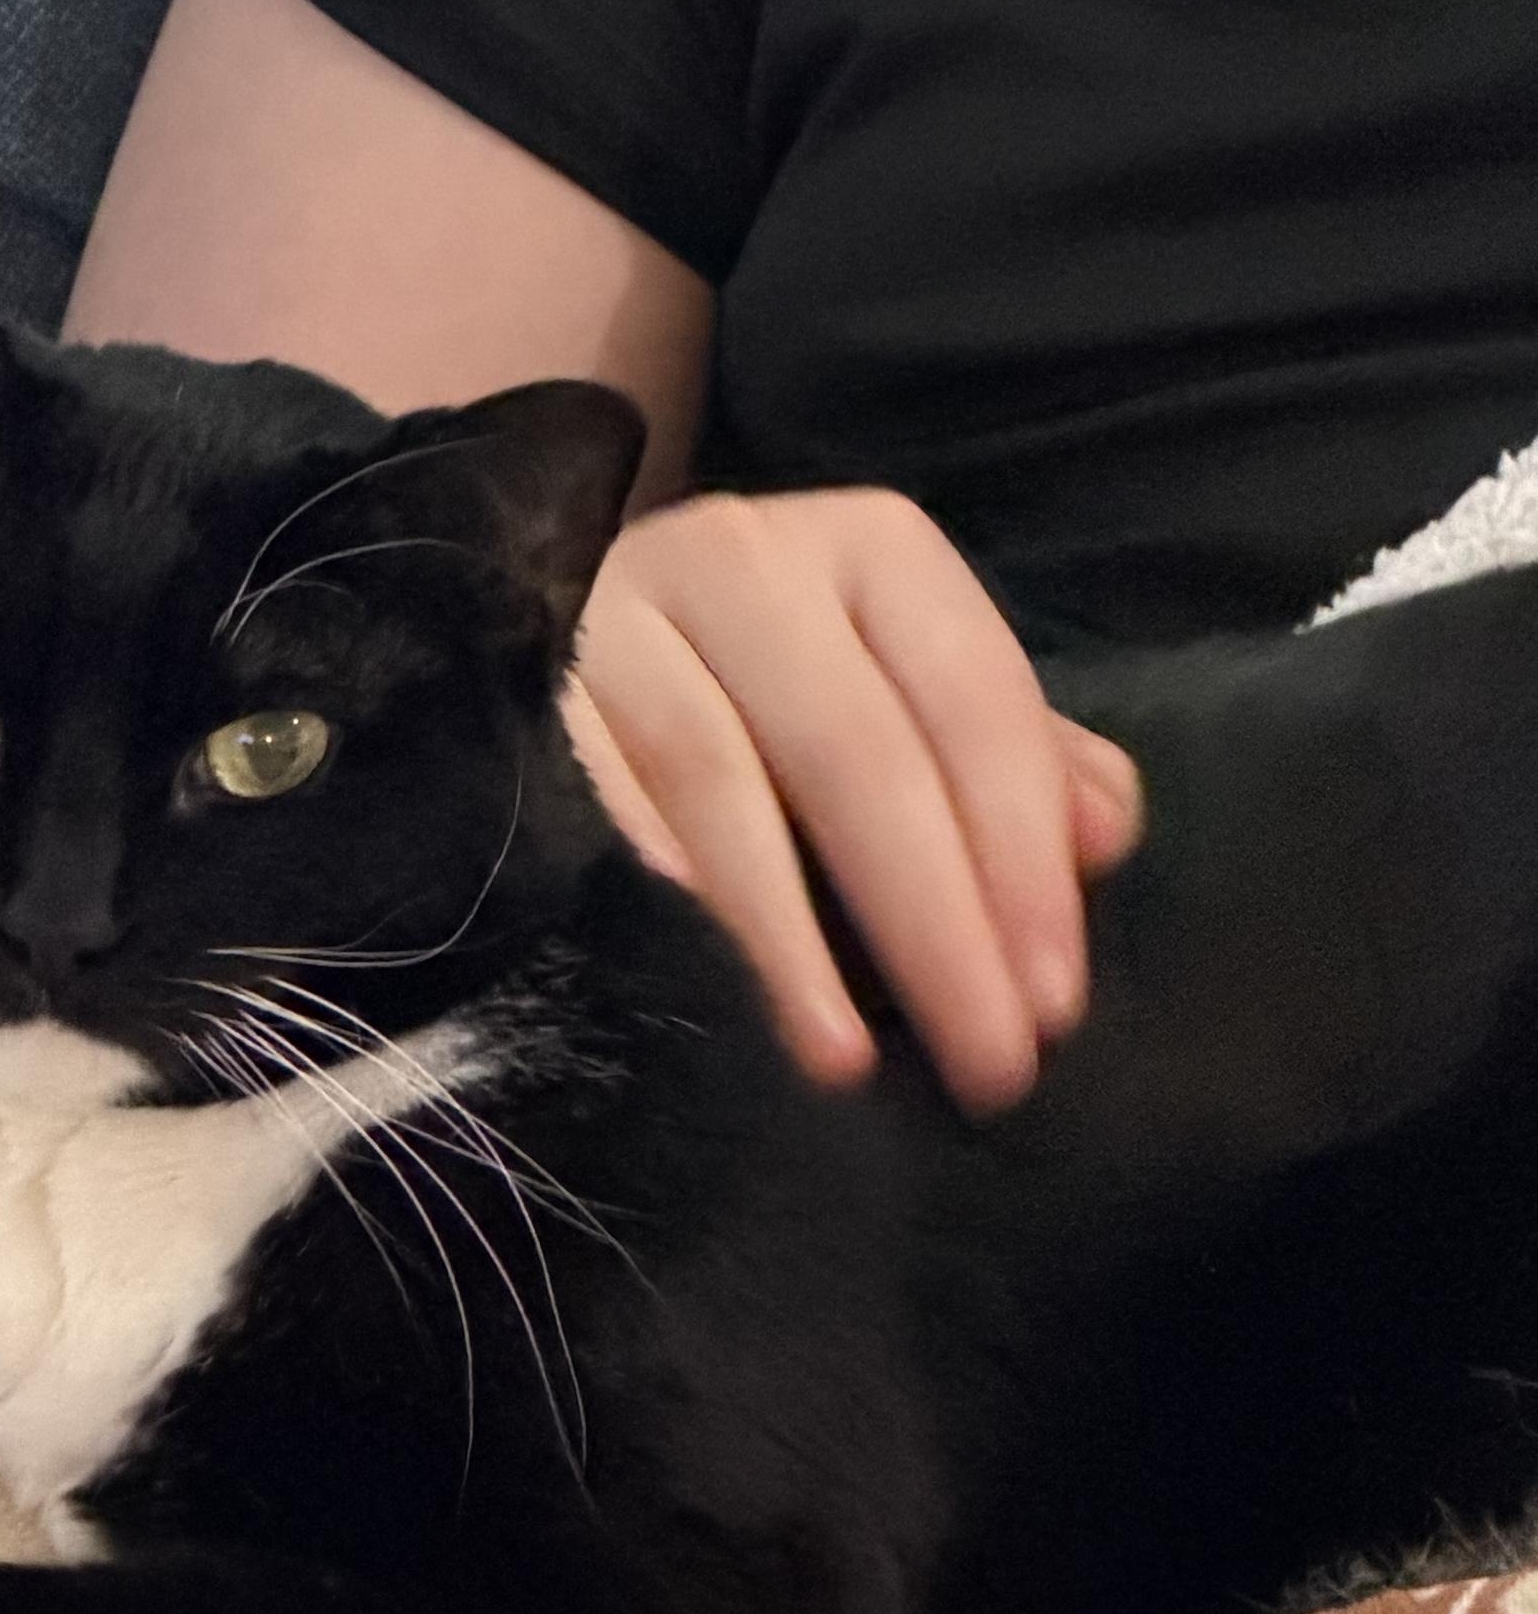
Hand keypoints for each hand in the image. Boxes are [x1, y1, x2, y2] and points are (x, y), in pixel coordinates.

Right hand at [563, 486, 1142, 1114]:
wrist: (554, 627)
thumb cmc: (772, 690)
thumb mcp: (910, 700)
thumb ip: (1017, 765)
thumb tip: (1100, 836)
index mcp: (869, 551)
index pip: (972, 702)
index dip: (1021, 857)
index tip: (1054, 999)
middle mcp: (742, 559)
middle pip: (857, 750)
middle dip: (936, 920)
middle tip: (984, 1060)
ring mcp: (614, 620)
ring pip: (714, 783)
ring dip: (788, 940)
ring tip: (843, 1062)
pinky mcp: (514, 693)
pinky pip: (591, 806)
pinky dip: (655, 904)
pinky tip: (705, 994)